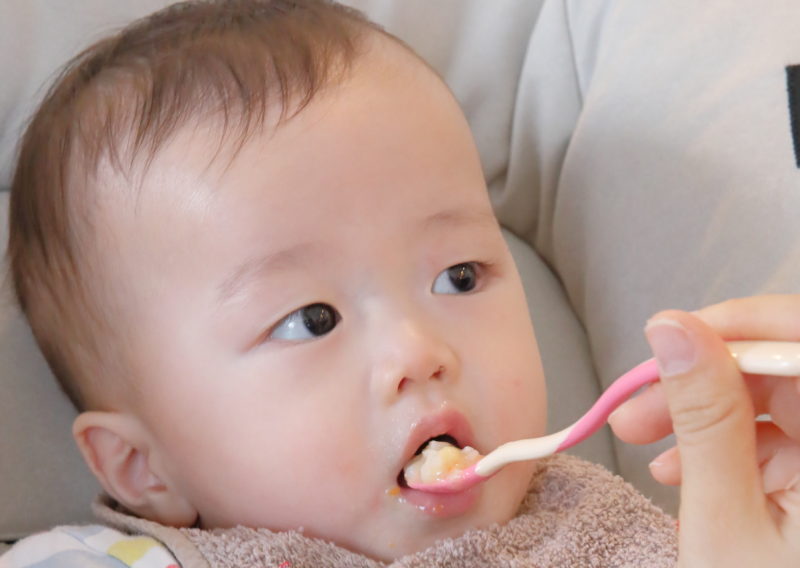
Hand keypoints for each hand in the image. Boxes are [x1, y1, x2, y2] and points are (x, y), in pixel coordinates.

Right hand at [609, 295, 799, 565]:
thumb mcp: (725, 526)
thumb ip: (703, 418)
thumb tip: (672, 327)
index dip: (740, 326)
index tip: (666, 338)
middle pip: (789, 369)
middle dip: (705, 377)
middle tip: (634, 406)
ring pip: (777, 402)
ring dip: (704, 415)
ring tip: (644, 447)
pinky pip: (780, 439)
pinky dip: (725, 446)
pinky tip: (682, 470)